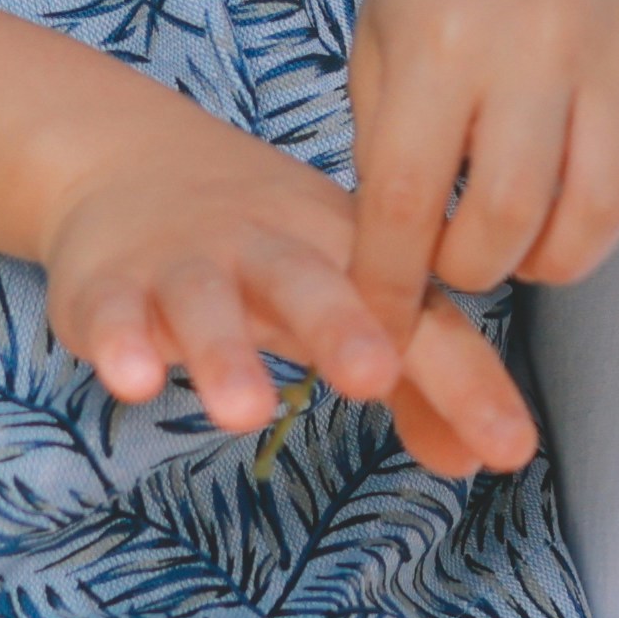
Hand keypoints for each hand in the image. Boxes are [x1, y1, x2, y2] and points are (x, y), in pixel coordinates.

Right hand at [36, 105, 539, 478]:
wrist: (127, 160)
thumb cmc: (266, 244)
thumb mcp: (346, 290)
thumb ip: (416, 378)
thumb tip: (477, 457)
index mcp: (342, 250)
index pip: (414, 315)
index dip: (463, 379)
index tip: (509, 445)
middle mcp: (267, 247)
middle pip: (309, 282)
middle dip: (342, 327)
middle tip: (373, 377)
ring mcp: (184, 262)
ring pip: (205, 302)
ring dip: (224, 354)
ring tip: (244, 413)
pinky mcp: (109, 285)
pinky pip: (112, 311)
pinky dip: (120, 341)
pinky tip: (133, 379)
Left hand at [341, 0, 618, 327]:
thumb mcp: (379, 38)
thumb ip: (383, 146)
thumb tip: (392, 263)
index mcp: (442, 40)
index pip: (408, 199)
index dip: (390, 282)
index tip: (379, 324)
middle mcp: (535, 45)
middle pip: (512, 217)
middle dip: (475, 271)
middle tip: (462, 260)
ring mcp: (617, 52)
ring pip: (601, 213)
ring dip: (556, 260)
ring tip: (527, 242)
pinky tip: (596, 208)